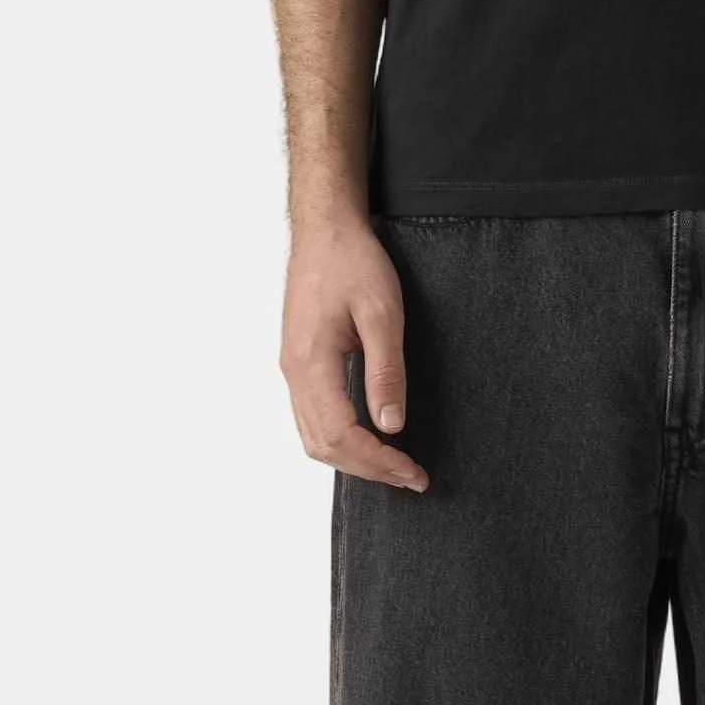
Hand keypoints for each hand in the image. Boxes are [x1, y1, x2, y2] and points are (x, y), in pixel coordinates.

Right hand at [279, 214, 428, 492]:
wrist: (324, 227)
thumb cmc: (352, 260)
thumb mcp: (382, 311)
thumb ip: (386, 370)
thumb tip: (392, 425)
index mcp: (311, 363)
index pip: (341, 435)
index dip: (378, 462)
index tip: (413, 472)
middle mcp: (294, 372)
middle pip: (323, 445)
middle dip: (368, 468)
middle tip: (410, 477)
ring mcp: (292, 367)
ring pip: (313, 435)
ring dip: (352, 457)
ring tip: (392, 465)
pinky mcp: (298, 360)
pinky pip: (312, 416)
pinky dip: (339, 438)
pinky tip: (366, 436)